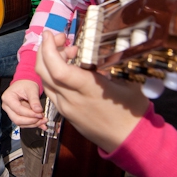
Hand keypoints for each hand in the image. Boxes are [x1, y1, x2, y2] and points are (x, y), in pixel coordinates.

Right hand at [2, 80, 44, 128]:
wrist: (25, 83)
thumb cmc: (26, 84)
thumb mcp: (32, 89)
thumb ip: (35, 100)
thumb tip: (38, 110)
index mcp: (8, 98)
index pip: (18, 110)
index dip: (30, 114)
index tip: (40, 114)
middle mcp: (7, 106)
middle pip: (17, 119)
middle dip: (31, 121)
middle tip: (42, 119)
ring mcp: (10, 111)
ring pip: (20, 123)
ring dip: (32, 124)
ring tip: (43, 121)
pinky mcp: (16, 115)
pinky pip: (23, 122)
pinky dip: (32, 123)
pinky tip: (41, 123)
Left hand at [35, 31, 148, 152]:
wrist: (129, 142)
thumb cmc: (132, 112)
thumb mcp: (127, 83)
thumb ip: (111, 65)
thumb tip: (103, 47)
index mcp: (88, 90)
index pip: (57, 69)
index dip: (49, 49)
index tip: (50, 34)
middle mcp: (71, 99)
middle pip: (44, 72)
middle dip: (46, 50)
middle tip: (61, 39)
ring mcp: (66, 108)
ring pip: (46, 81)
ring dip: (50, 62)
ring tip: (70, 52)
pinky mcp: (65, 113)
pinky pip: (52, 90)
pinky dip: (54, 75)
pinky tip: (69, 69)